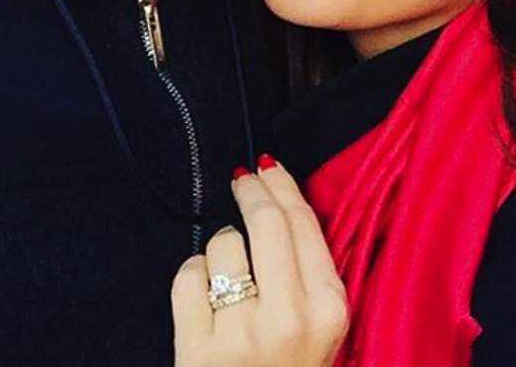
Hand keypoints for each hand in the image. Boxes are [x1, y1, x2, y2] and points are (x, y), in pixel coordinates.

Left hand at [171, 156, 347, 365]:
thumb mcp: (319, 327)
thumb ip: (307, 268)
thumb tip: (276, 186)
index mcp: (328, 310)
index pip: (302, 223)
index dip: (281, 185)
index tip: (266, 168)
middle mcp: (289, 318)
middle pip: (264, 221)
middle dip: (249, 191)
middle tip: (241, 181)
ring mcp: (241, 335)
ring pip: (222, 246)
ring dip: (220, 252)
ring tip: (227, 282)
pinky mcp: (197, 350)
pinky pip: (187, 277)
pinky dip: (191, 280)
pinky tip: (203, 302)